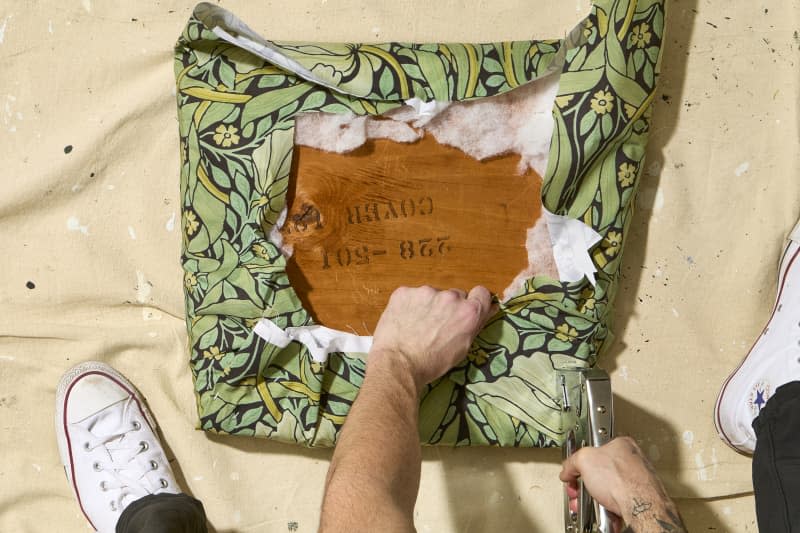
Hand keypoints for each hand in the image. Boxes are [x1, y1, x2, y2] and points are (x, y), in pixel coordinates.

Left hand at [369, 285, 493, 389]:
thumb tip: (489, 309)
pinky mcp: (404, 292)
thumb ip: (475, 325)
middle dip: (448, 308)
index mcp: (469, 312)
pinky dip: (409, 306)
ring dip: (428, 306)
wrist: (398, 364)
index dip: (474, 302)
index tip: (466, 310)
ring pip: (432, 295)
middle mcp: (450, 297)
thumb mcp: (462, 348)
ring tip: (416, 327)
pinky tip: (403, 322)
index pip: (482, 293)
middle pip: (455, 295)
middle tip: (436, 326)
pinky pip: (411, 296)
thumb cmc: (432, 363)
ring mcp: (426, 292)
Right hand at [560, 437, 670, 527]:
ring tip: (596, 502)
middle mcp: (632, 459)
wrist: (641, 508)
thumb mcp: (584, 459)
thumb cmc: (623, 482)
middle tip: (582, 491)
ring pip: (609, 488)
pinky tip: (607, 509)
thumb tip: (568, 470)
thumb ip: (572, 461)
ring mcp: (638, 479)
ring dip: (598, 497)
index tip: (574, 473)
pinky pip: (619, 500)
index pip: (594, 450)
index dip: (581, 463)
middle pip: (600, 471)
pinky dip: (610, 507)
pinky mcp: (640, 497)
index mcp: (621, 443)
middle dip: (588, 484)